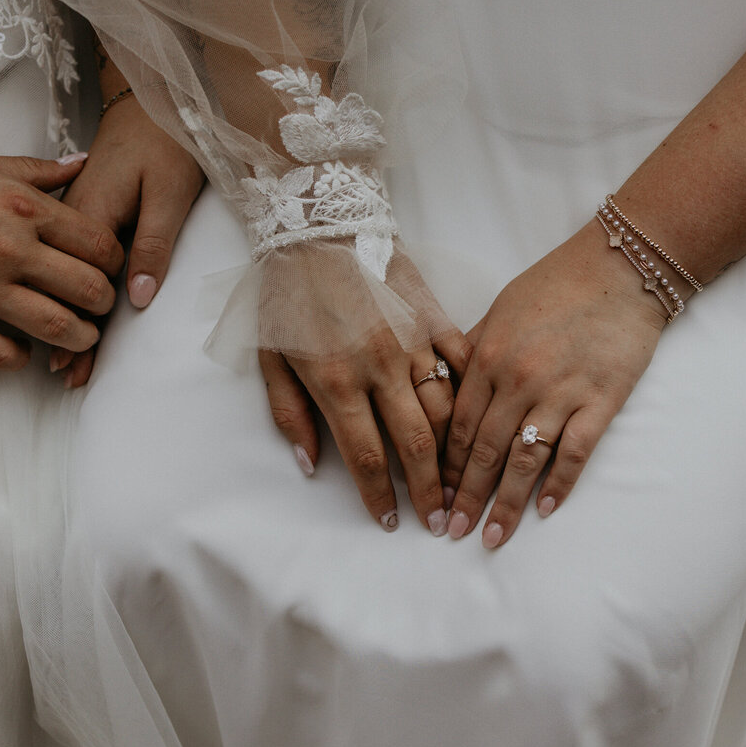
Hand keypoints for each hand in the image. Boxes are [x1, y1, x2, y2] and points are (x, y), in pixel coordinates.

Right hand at [0, 150, 123, 369]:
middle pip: (89, 290)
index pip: (99, 244)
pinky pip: (4, 354)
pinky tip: (20, 346)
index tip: (111, 270)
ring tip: (78, 336)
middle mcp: (7, 249)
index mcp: (21, 208)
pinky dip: (21, 356)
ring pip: (58, 327)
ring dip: (78, 338)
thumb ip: (37, 172)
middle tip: (100, 308)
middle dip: (104, 305)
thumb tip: (82, 164)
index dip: (115, 263)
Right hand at [53, 93, 204, 385]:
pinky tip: (51, 313)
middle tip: (70, 378)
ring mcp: (66, 216)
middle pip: (67, 288)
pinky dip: (54, 288)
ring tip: (59, 363)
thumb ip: (153, 243)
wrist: (150, 99)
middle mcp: (71, 218)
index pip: (87, 286)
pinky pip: (56, 260)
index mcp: (91, 213)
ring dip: (58, 319)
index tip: (81, 367)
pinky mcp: (71, 212)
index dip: (87, 329)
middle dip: (67, 335)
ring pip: (57, 276)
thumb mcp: (169, 193)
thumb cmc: (165, 143)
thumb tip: (140, 297)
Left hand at [260, 247, 471, 533]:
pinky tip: (477, 419)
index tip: (390, 523)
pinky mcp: (432, 316)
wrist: (316, 223)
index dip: (380, 498)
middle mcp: (380, 367)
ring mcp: (412, 341)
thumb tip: (309, 465)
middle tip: (440, 521)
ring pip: (448, 410)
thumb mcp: (268, 356)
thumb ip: (289, 413)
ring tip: (459, 480)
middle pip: (417, 445)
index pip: (365, 457)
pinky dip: (471, 394)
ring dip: (455, 453)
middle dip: (429, 491)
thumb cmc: (285, 292)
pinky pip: (462, 362)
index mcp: (334, 381)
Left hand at [443, 223, 672, 547]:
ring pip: (525, 460)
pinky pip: (575, 452)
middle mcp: (518, 380)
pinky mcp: (601, 400)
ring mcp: (560, 392)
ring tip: (493, 537)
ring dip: (507, 504)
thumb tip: (442, 386)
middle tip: (454, 531)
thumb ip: (471, 351)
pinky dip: (559, 483)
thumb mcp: (498, 310)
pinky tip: (545, 510)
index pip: (458, 427)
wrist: (620, 267)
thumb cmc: (555, 285)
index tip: (437, 497)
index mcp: (487, 357)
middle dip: (467, 497)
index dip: (447, 468)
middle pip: (485, 453)